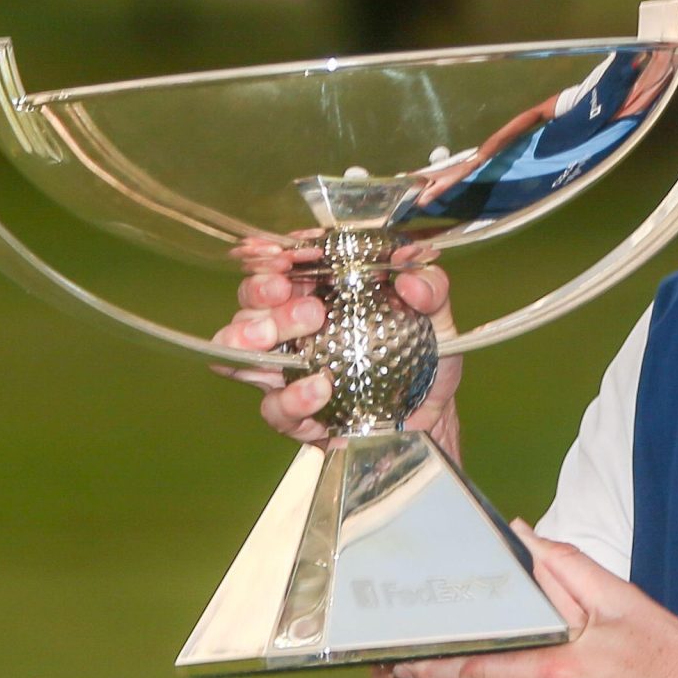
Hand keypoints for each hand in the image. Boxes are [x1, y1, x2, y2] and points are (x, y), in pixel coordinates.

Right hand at [212, 234, 462, 443]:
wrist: (432, 420)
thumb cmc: (424, 360)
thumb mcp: (437, 318)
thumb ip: (432, 289)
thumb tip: (410, 280)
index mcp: (321, 292)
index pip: (282, 265)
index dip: (274, 256)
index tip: (285, 257)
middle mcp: (294, 327)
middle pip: (251, 302)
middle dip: (260, 295)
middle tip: (306, 305)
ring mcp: (289, 370)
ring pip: (240, 350)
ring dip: (253, 338)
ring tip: (286, 338)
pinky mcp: (295, 415)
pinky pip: (274, 406)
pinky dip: (293, 397)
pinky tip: (321, 388)